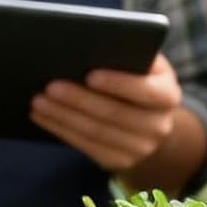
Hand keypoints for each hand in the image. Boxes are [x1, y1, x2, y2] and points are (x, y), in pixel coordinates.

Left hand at [31, 53, 182, 172]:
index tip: (90, 74)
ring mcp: (141, 148)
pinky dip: (61, 130)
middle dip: (80, 99)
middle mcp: (160, 125)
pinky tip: (42, 116)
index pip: (146, 91)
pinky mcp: (120, 161)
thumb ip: (125, 53)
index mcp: (168, 94)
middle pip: (115, 114)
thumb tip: (86, 45)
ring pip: (96, 132)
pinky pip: (87, 147)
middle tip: (50, 86)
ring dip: (63, 116)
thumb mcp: (141, 64)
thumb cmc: (135, 78)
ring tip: (38, 100)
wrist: (148, 118)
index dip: (119, 84)